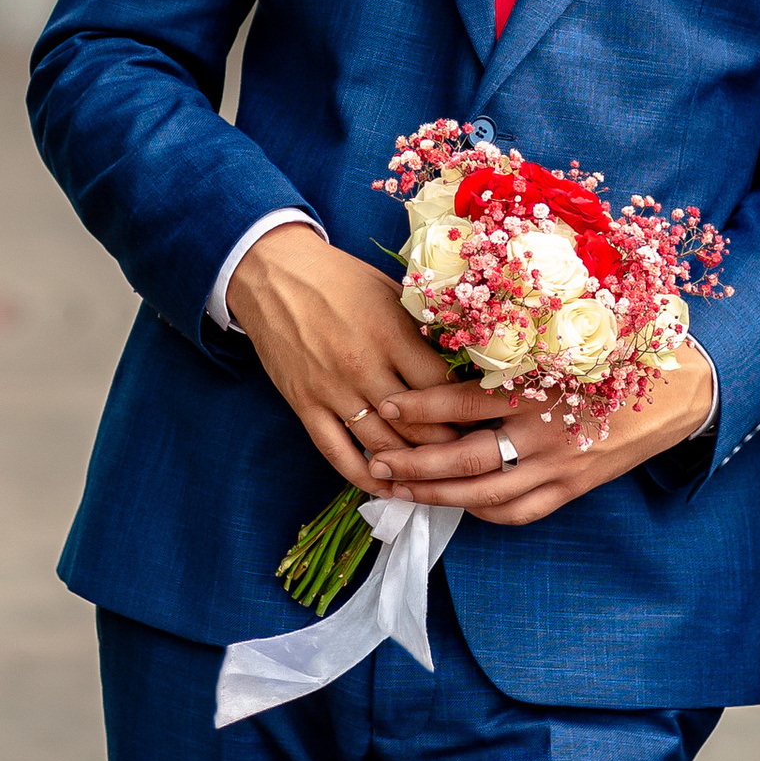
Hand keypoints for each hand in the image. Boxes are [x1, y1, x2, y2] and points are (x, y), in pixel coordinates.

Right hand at [228, 225, 456, 489]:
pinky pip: (337, 452)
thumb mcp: (390, 291)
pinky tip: (386, 487)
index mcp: (391, 334)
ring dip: (412, 467)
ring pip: (382, 445)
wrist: (273, 274)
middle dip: (450, 446)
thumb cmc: (339, 278)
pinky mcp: (304, 405)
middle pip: (418, 426)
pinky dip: (363, 476)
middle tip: (472, 457)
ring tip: (438, 477)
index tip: (486, 421)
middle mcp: (363, 367)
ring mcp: (331, 390)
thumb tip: (462, 363)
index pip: (442, 388)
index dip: (468, 409)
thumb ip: (421, 330)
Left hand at [363, 345, 716, 526]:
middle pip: (467, 458)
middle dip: (415, 464)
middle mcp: (549, 431)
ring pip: (486, 492)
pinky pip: (521, 511)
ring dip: (436, 495)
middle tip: (376, 463)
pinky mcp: (575, 488)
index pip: (468, 402)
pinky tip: (459, 503)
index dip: (424, 406)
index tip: (388, 405)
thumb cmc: (619, 350)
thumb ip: (517, 346)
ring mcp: (562, 465)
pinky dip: (484, 512)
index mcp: (544, 385)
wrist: (682, 390)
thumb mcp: (568, 336)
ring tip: (399, 490)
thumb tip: (453, 340)